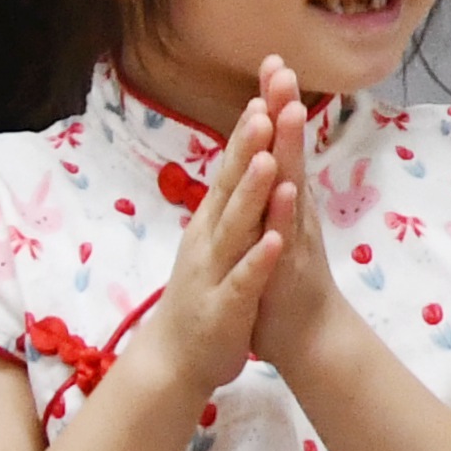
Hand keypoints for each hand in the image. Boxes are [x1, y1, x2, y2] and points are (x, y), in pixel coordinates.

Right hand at [130, 88, 301, 405]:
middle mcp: (210, 238)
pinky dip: (258, 260)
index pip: (232, 167)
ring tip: (269, 160)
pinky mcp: (225, 308)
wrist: (175, 360)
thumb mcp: (218, 239)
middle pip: (231, 185)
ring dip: (252, 194)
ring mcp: (214, 271)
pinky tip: (275, 241)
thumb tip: (245, 154)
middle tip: (264, 104)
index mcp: (213, 221)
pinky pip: (244, 281)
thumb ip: (230, 199)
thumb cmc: (204, 293)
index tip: (265, 89)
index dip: (249, 130)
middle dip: (248, 146)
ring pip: (236, 228)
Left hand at [242, 61, 352, 359]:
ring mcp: (295, 235)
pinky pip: (288, 235)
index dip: (272, 104)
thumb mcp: (274, 226)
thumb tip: (270, 152)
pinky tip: (289, 188)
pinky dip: (287, 212)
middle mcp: (294, 209)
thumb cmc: (283, 280)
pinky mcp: (292, 266)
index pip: (275, 143)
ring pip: (292, 185)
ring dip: (292, 149)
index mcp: (283, 198)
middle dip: (284, 108)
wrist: (308, 336)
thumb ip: (273, 190)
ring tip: (291, 109)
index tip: (271, 62)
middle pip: (288, 151)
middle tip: (283, 66)